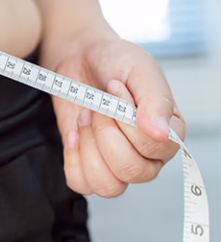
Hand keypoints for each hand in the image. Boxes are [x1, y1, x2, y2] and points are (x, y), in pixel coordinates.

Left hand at [44, 31, 185, 197]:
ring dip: (89, 148)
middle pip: (131, 171)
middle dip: (105, 134)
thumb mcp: (140, 70)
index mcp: (169, 133)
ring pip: (108, 185)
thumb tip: (161, 134)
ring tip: (86, 118)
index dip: (128, 121)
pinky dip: (72, 159)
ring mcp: (117, 162)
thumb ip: (155, 101)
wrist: (81, 57)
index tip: (115, 88)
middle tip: (97, 106)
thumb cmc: (116, 62)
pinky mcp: (88, 163)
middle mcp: (147, 155)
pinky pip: (81, 183)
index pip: (155, 148)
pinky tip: (74, 134)